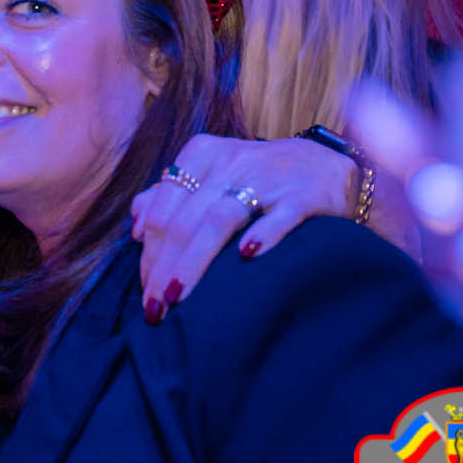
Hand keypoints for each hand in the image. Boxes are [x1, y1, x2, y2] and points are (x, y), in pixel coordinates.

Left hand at [129, 134, 355, 319]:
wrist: (327, 166)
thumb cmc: (258, 177)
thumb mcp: (212, 175)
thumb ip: (171, 195)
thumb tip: (136, 228)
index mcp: (202, 154)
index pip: (164, 207)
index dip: (149, 251)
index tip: (144, 289)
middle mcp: (231, 161)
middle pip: (185, 219)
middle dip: (164, 267)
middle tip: (154, 308)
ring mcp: (268, 177)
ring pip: (219, 220)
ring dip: (194, 262)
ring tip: (177, 297)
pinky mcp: (304, 195)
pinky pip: (279, 216)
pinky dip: (261, 235)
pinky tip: (245, 259)